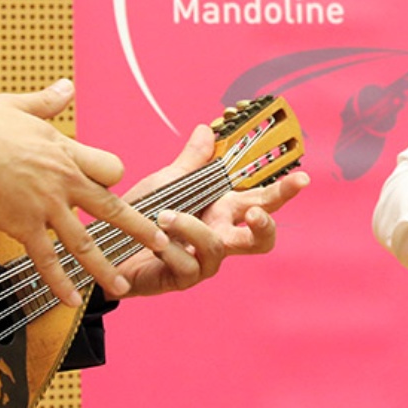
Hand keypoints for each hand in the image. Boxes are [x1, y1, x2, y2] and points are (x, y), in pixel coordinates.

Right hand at [0, 79, 167, 307]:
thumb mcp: (20, 106)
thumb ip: (48, 101)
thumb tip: (66, 86)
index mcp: (67, 154)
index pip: (110, 169)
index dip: (111, 178)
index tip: (107, 184)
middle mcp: (65, 183)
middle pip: (111, 209)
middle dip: (139, 228)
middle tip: (162, 243)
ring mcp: (47, 208)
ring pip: (84, 243)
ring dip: (104, 267)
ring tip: (121, 286)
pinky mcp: (24, 227)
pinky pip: (47, 260)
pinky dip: (59, 282)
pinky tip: (71, 300)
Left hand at [109, 124, 309, 297]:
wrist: (107, 247)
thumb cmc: (140, 216)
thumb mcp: (165, 182)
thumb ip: (190, 161)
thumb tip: (206, 130)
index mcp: (223, 211)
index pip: (262, 200)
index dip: (284, 192)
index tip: (301, 179)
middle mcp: (221, 236)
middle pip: (261, 238)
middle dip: (265, 224)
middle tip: (253, 212)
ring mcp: (204, 261)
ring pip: (218, 247)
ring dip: (191, 227)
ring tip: (165, 215)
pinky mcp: (183, 278)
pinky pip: (187, 263)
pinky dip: (169, 246)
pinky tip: (153, 241)